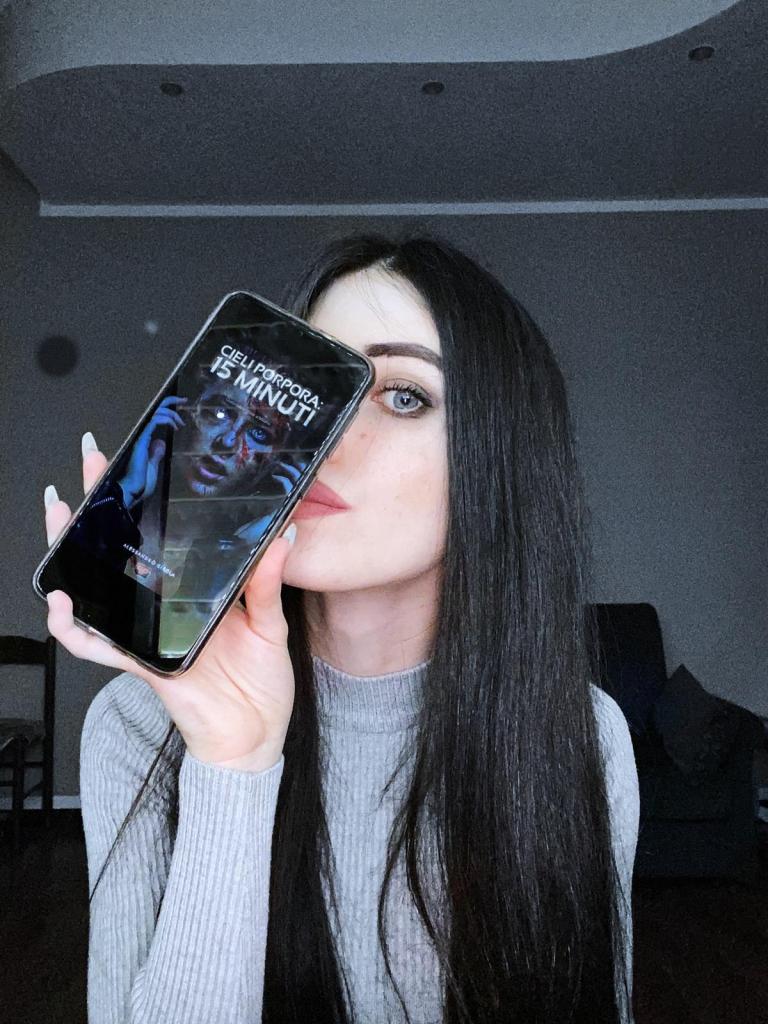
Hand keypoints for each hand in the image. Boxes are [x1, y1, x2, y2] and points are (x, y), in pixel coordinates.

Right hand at [43, 433, 298, 771]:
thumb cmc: (260, 683)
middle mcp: (166, 606)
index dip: (148, 501)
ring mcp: (149, 632)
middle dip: (100, 508)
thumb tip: (281, 537)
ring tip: (61, 520)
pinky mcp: (142, 661)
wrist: (255, 736)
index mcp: (197, 591)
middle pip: (121, 550)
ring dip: (72, 554)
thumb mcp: (271, 625)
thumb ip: (269, 584)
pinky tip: (61, 604)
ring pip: (96, 587)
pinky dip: (74, 627)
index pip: (166, 536)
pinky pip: (98, 644)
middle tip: (90, 468)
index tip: (142, 461)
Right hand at [117, 396, 185, 509]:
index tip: (179, 406)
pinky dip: (166, 419)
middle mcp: (138, 436)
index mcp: (141, 441)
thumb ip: (155, 455)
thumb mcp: (151, 468)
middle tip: (183, 401)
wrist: (129, 494)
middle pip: (153, 411)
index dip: (166, 410)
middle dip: (170, 403)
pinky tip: (174, 425)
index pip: (153, 419)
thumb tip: (161, 442)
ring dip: (170, 413)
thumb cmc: (139, 486)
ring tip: (180, 422)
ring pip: (154, 413)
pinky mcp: (140, 439)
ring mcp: (139, 437)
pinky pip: (154, 421)